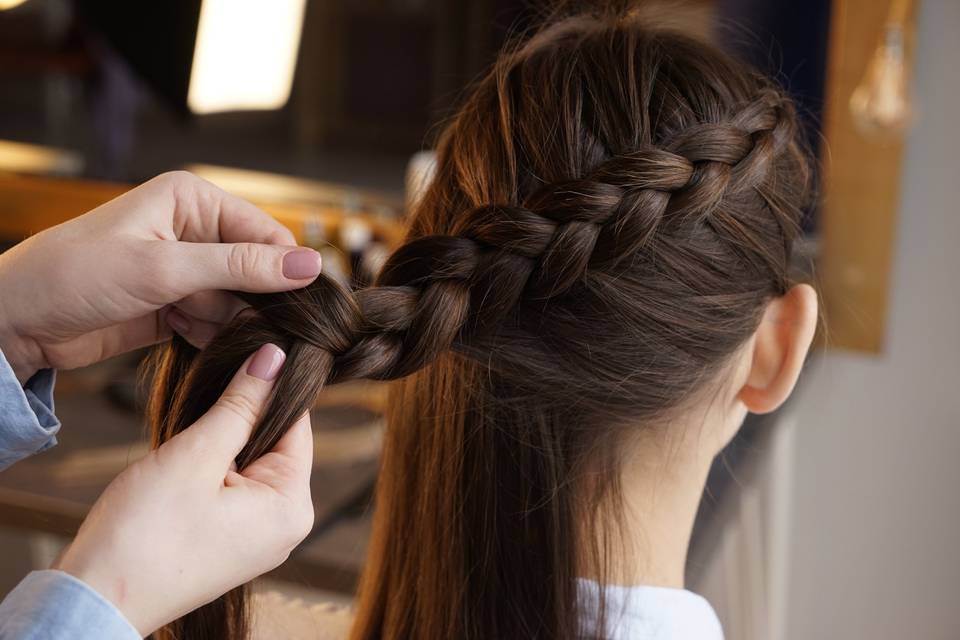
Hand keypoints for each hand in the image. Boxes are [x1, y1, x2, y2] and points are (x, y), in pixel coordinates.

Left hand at [0, 171, 321, 382]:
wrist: (16, 321)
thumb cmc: (75, 275)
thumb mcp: (164, 268)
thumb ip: (240, 267)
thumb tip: (310, 266)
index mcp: (193, 200)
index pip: (266, 233)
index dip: (286, 270)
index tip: (301, 306)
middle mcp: (195, 230)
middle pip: (257, 269)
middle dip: (253, 300)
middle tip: (240, 322)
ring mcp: (186, 270)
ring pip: (240, 301)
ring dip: (228, 321)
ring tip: (190, 323)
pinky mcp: (177, 304)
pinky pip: (218, 322)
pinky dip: (210, 334)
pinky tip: (182, 333)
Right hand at [54, 343, 313, 635]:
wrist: (94, 600)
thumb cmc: (143, 536)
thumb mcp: (195, 456)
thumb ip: (240, 404)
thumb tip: (275, 358)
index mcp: (292, 505)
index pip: (297, 423)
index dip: (270, 385)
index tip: (243, 354)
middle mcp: (286, 524)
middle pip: (275, 441)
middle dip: (239, 417)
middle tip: (201, 402)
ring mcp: (259, 536)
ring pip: (249, 461)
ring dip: (219, 442)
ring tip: (185, 444)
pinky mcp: (231, 540)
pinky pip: (233, 486)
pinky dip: (210, 467)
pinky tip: (180, 469)